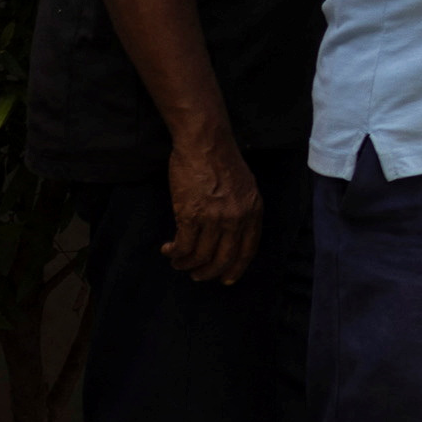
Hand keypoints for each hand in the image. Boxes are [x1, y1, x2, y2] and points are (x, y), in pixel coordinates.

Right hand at [163, 129, 261, 285]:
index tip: (226, 279)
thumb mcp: (245, 186)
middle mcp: (237, 218)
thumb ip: (242, 210)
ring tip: (179, 263)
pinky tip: (169, 251)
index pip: (247, 251)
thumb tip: (232, 233)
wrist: (205, 142)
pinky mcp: (191, 215)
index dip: (236, 268)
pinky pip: (183, 245)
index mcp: (253, 211)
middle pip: (223, 258)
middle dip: (209, 272)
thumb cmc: (221, 160)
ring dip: (187, 264)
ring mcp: (215, 218)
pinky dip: (175, 253)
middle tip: (197, 276)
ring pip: (201, 255)